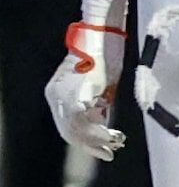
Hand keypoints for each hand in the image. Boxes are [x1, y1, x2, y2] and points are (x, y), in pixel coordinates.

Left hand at [46, 23, 127, 158]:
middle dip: (90, 145)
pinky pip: (84, 119)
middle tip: (109, 153)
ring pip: (76, 128)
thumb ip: (97, 102)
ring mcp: (63, 94)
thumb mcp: (99, 82)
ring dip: (96, 140)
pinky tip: (111, 134)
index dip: (84, 141)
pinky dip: (98, 130)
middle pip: (69, 130)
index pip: (66, 125)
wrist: (102, 33)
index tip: (104, 150)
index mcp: (56, 93)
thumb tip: (101, 123)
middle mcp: (55, 95)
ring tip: (114, 144)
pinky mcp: (75, 91)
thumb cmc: (104, 52)